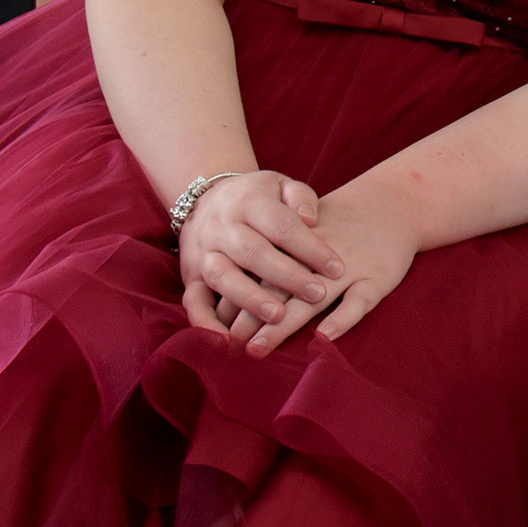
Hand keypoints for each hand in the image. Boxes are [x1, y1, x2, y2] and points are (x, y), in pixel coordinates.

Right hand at [178, 172, 346, 346]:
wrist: (207, 198)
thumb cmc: (258, 197)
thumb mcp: (281, 185)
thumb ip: (300, 198)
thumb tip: (312, 220)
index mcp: (249, 202)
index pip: (282, 226)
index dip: (310, 247)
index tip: (337, 268)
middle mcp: (222, 228)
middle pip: (253, 252)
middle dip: (287, 276)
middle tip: (318, 294)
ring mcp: (203, 253)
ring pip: (224, 276)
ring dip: (250, 299)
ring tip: (278, 316)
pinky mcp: (190, 277)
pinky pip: (193, 302)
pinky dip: (206, 324)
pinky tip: (227, 341)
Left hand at [228, 190, 419, 351]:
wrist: (392, 203)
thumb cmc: (340, 224)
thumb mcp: (304, 228)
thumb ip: (273, 253)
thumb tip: (233, 287)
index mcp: (294, 244)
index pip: (256, 273)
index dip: (233, 300)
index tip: (214, 327)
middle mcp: (316, 258)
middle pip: (275, 289)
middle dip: (248, 319)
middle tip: (224, 346)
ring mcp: (348, 268)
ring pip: (310, 298)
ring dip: (282, 324)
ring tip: (258, 347)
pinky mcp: (377, 278)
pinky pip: (359, 300)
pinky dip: (342, 317)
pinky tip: (324, 336)